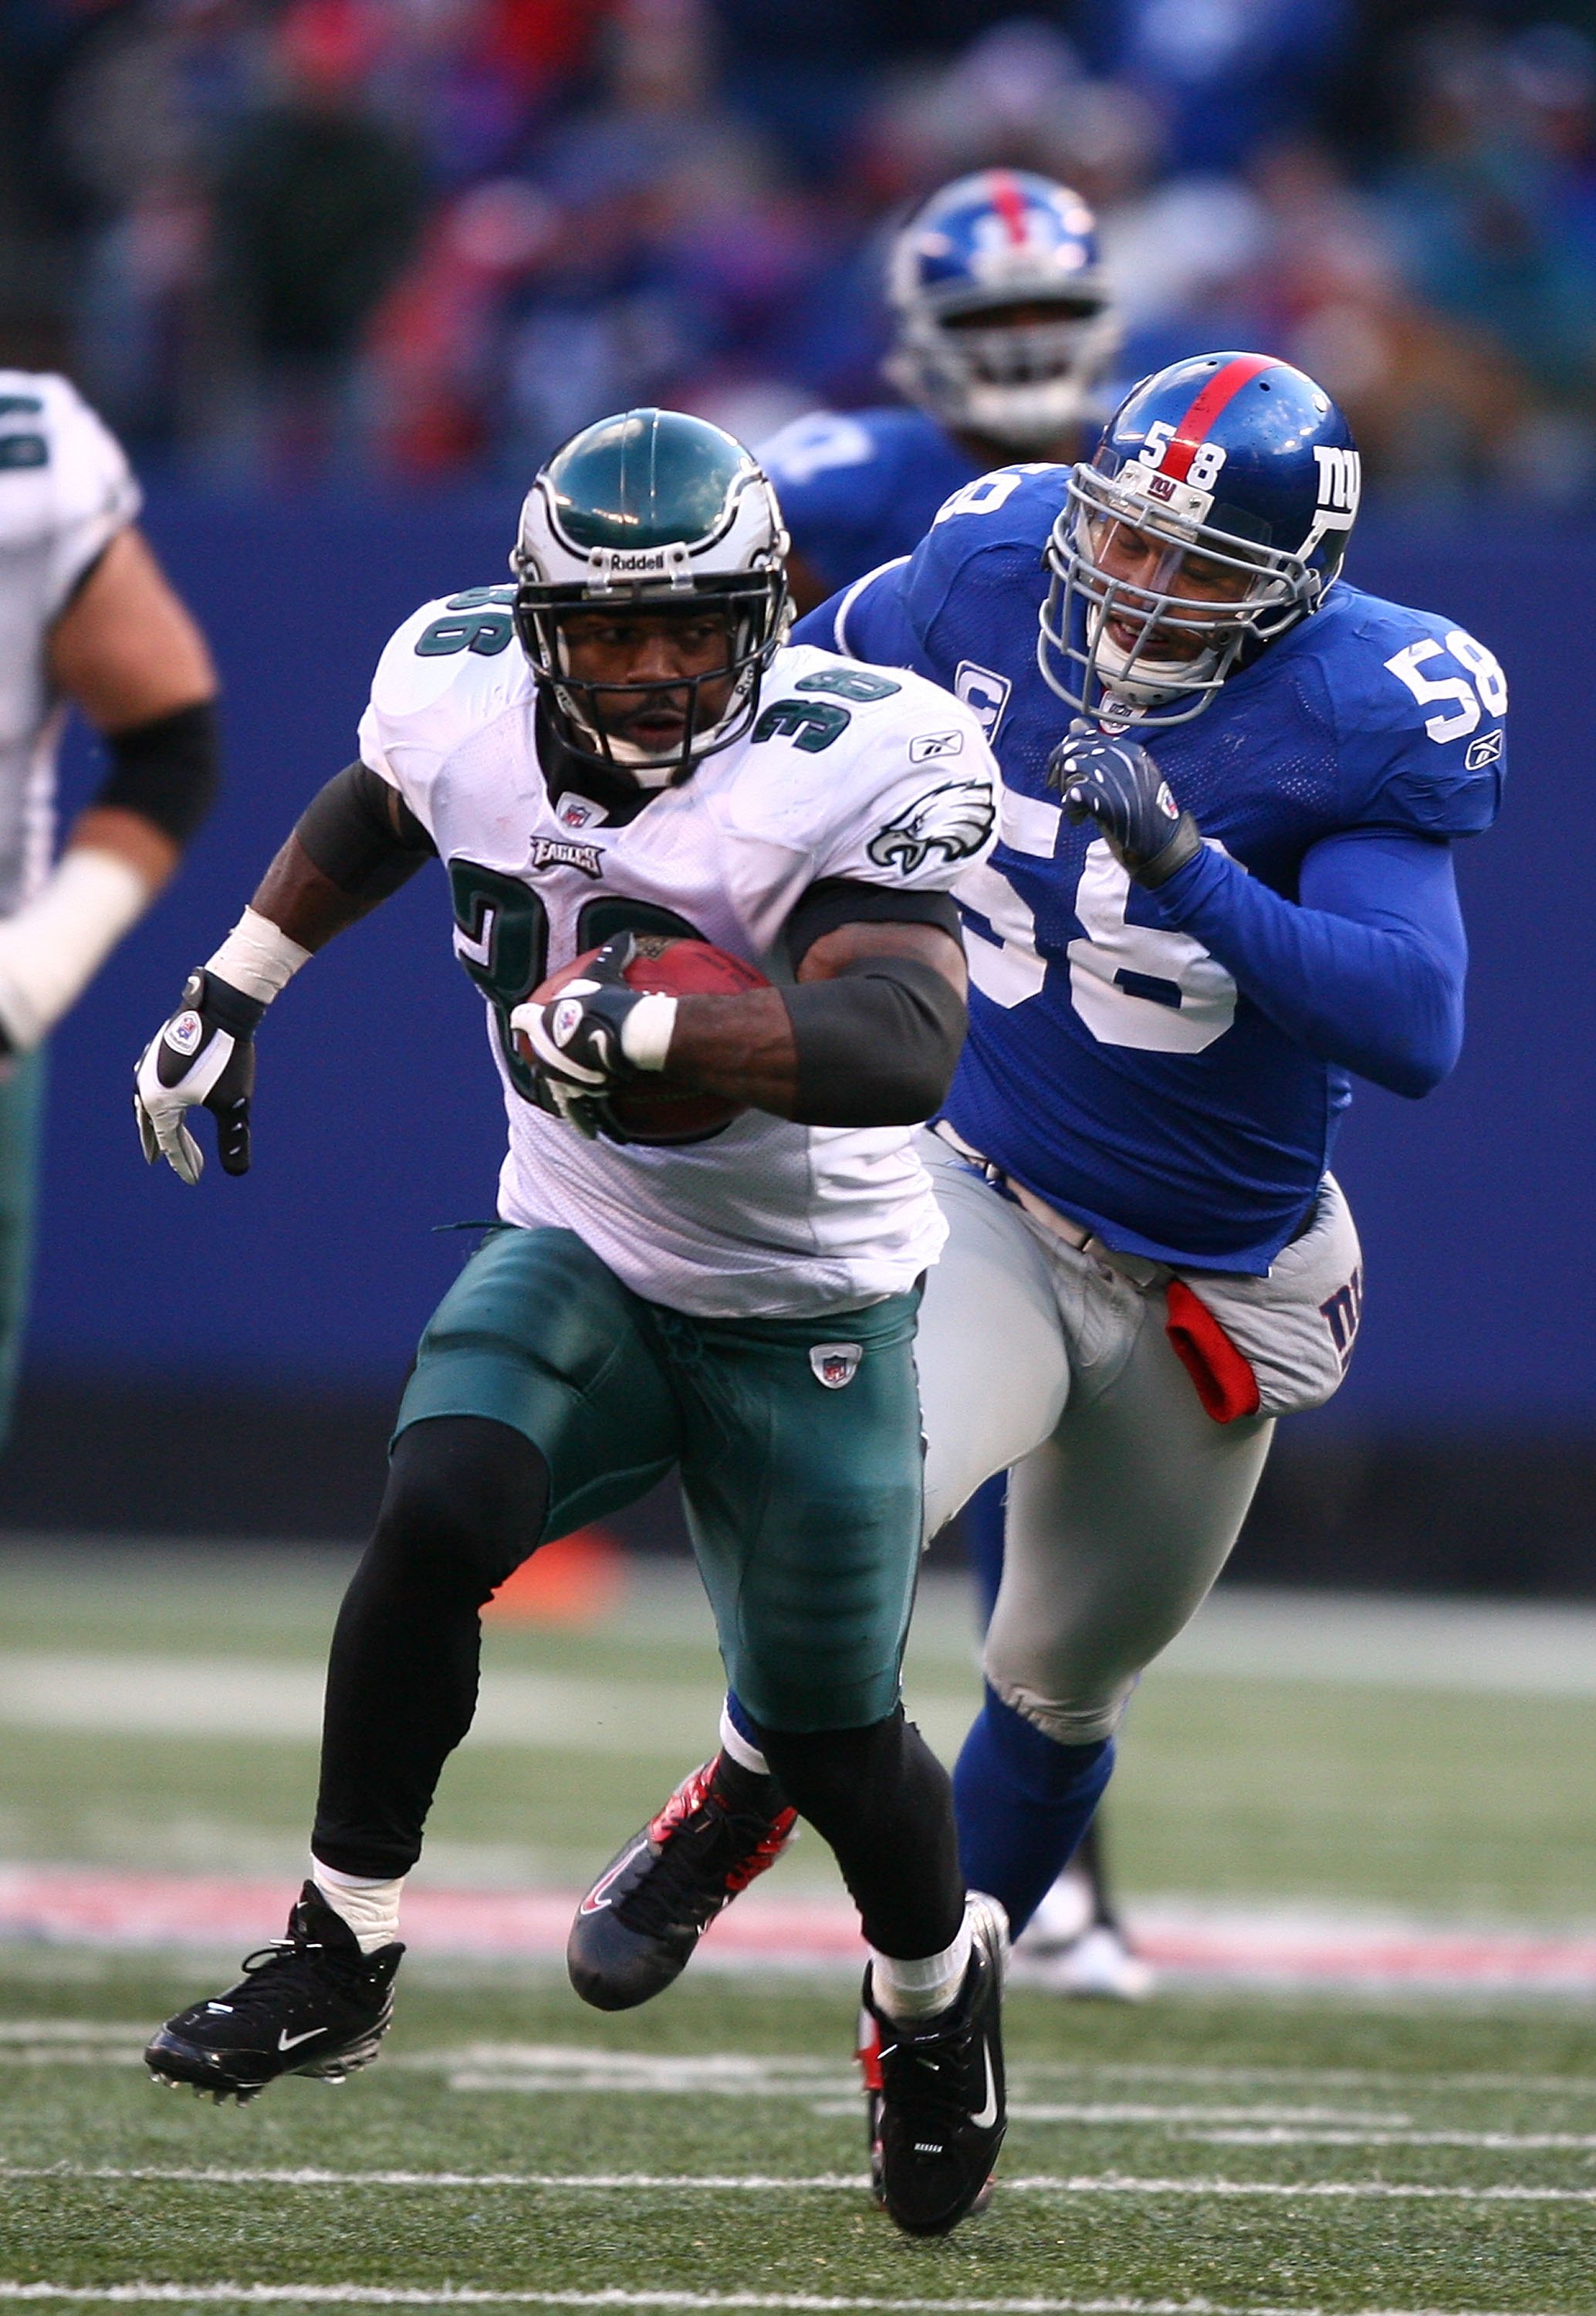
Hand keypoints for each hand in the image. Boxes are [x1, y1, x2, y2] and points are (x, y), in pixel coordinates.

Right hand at [134, 969, 261, 1183]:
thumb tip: (238, 1173)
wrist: (221, 1006)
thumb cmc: (227, 1057)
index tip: (195, 1180)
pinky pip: (153, 1082)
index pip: (171, 1142)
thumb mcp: (234, 1104)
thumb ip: (233, 1138)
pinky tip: (169, 1095)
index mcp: (159, 1103)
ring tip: (163, 1131)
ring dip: (157, 1121)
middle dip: (164, 1145)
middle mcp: (145, 1085)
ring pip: (149, 1103)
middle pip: (154, 1125)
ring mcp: (149, 1065)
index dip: (184, 1162)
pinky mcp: (158, 1049)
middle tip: (163, 1161)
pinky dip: (160, 1098)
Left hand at [510, 934, 651, 1112]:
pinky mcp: (581, 1097)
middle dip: (544, 1063)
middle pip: (540, 1061)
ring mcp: (561, 1078)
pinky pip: (584, 1112)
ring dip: (564, 1098)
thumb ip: (614, 952)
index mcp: (541, 1023)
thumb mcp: (608, 970)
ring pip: (558, 1092)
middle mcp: (544, 1054)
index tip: (527, 1022)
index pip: (525, 1020)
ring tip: (569, 1108)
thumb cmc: (610, 1000)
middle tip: (550, 1066)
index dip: (526, 1021)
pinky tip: (595, 1134)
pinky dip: (590, 1122)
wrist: (623, 1034)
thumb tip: (629, 936)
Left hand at [1047, 719, 1201, 887]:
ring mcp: (1119, 779)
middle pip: (1074, 749)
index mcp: (1132, 752)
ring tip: (1074, 806)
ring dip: (1065, 788)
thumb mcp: (1126, 778)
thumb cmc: (1142, 815)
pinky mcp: (1109, 802)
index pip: (1086, 736)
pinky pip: (1074, 794)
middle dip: (1059, 769)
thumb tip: (1074, 723)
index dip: (1067, 752)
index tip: (1062, 772)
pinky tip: (1079, 819)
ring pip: (1072, 769)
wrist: (1164, 847)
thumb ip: (1100, 752)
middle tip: (1058, 788)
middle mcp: (1126, 760)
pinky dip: (1071, 808)